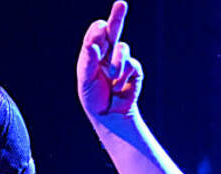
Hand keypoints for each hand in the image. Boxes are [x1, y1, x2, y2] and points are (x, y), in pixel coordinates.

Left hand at [77, 1, 142, 120]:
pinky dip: (124, 76)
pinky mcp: (135, 71)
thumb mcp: (85, 79)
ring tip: (112, 78)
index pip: (96, 34)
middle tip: (121, 3)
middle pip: (113, 30)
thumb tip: (93, 44)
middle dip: (117, 16)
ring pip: (123, 48)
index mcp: (93, 53)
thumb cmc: (93, 98)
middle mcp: (108, 54)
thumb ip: (89, 60)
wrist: (110, 117)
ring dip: (117, 63)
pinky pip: (132, 64)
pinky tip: (119, 87)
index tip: (99, 30)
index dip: (97, 32)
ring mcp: (122, 61)